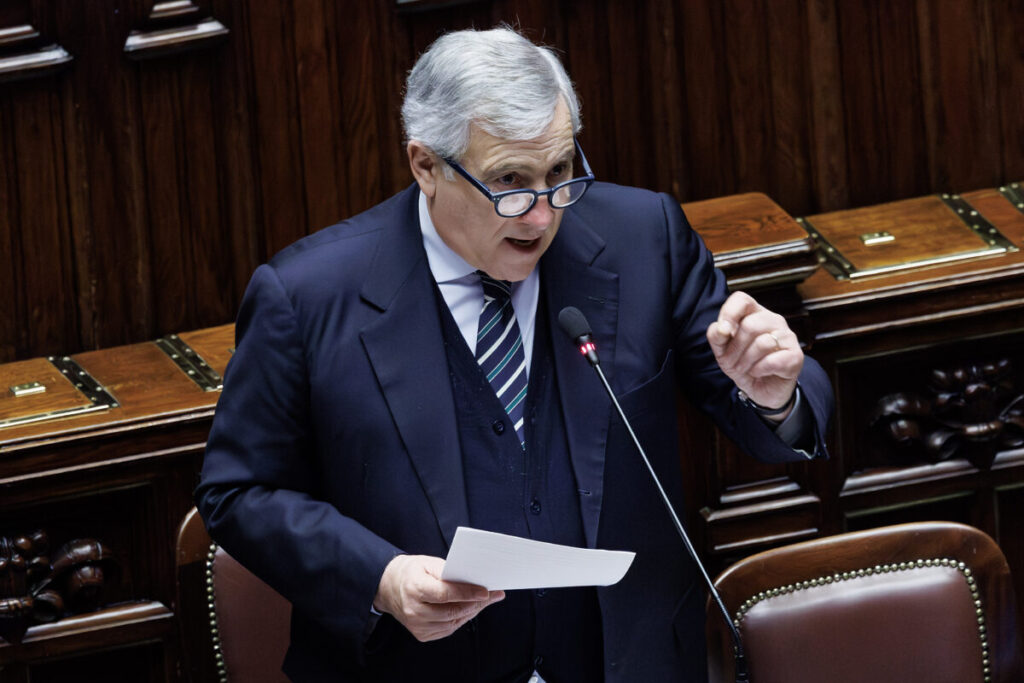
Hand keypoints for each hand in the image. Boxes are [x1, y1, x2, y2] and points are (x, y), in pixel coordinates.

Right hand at [373, 554, 504, 641]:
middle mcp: (413, 611)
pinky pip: (448, 629)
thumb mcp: (428, 563)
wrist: (390, 588)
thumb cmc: (412, 572)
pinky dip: (462, 619)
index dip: (466, 593)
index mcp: (414, 588)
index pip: (444, 594)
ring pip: (453, 622)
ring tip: (485, 601)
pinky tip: (470, 609)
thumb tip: (473, 579)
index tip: (485, 591)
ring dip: (472, 612)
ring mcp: (417, 626)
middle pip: (451, 611)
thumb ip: (449, 571)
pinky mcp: (422, 635)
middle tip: (494, 594)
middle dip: (475, 603)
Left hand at [706, 291, 802, 418]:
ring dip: (746, 362)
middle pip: (749, 325)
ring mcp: (787, 337)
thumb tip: (721, 329)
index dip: (729, 313)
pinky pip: (772, 361)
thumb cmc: (743, 364)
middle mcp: (773, 320)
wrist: (761, 390)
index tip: (723, 333)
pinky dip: (759, 370)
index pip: (742, 299)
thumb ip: (716, 336)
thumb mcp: (722, 351)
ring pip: (762, 343)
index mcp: (754, 313)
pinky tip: (758, 372)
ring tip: (745, 369)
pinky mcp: (796, 356)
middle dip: (735, 349)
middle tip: (732, 363)